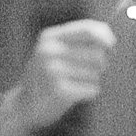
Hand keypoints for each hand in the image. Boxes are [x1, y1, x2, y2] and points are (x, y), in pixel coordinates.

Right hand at [0, 19, 116, 135]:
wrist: (24, 106)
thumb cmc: (46, 77)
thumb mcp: (53, 52)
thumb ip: (77, 42)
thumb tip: (110, 40)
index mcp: (49, 37)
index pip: (87, 29)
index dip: (105, 36)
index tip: (112, 45)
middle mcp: (50, 51)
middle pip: (97, 54)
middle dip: (99, 65)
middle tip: (84, 73)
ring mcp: (53, 71)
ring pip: (96, 73)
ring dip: (92, 81)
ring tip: (74, 84)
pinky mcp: (60, 91)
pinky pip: (92, 89)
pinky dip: (89, 93)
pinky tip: (74, 94)